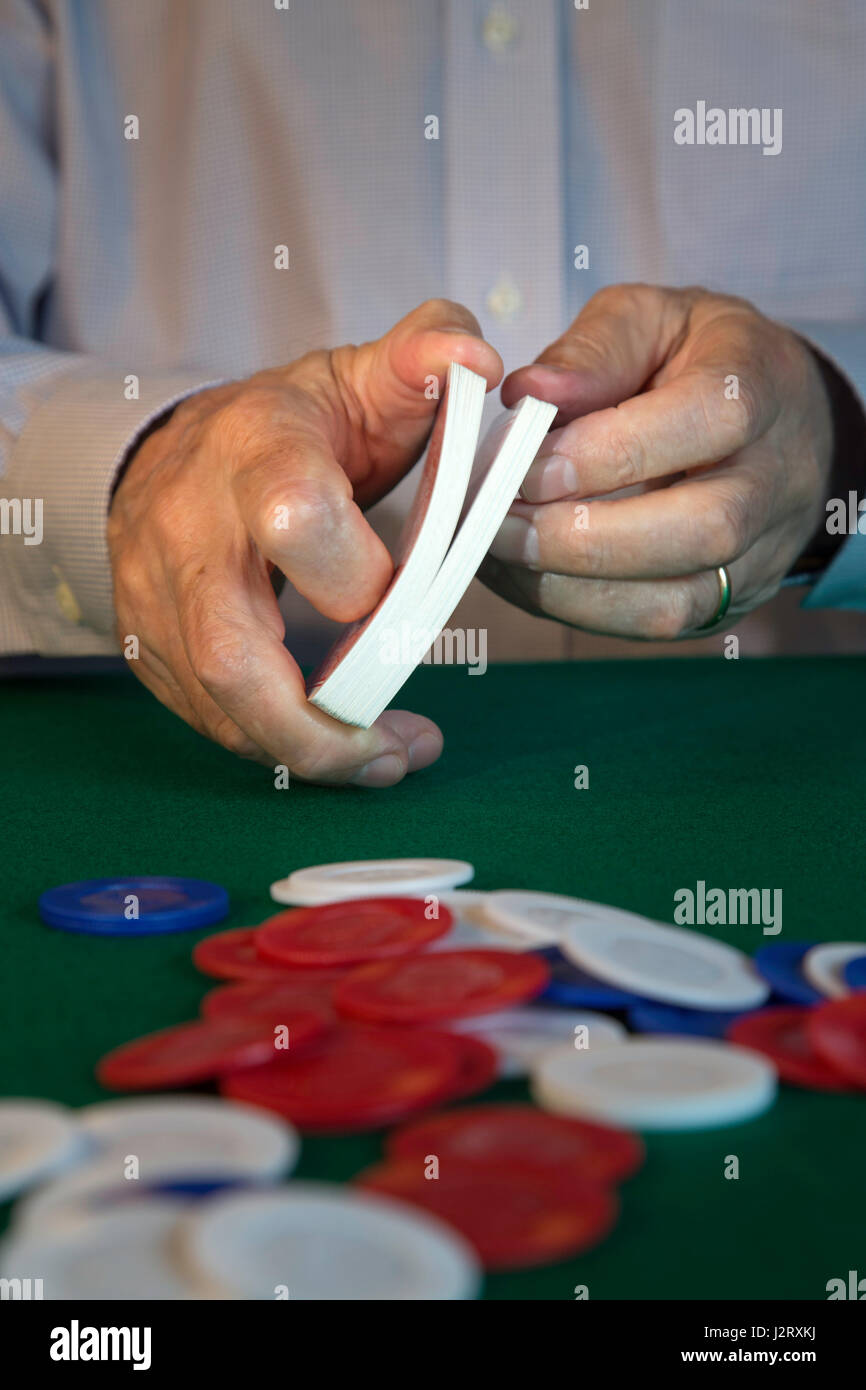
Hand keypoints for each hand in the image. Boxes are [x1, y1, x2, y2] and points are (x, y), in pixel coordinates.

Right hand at [108, 300, 501, 783]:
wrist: (176, 451)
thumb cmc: (289, 426)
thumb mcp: (355, 378)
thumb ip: (421, 360)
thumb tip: (479, 359)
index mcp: (253, 452)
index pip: (294, 516)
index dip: (359, 576)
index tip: (402, 595)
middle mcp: (189, 529)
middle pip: (232, 649)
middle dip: (319, 723)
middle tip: (396, 754)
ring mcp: (157, 596)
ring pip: (217, 702)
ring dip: (308, 753)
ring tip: (383, 762)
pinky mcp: (149, 645)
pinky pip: (209, 718)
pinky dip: (278, 746)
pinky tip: (335, 745)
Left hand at [484, 284, 833, 637]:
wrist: (775, 420)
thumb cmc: (695, 359)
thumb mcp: (650, 319)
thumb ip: (593, 350)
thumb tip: (529, 392)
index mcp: (758, 387)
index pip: (704, 422)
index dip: (607, 452)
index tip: (526, 464)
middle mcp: (772, 480)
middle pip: (701, 529)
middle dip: (585, 537)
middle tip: (499, 523)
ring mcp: (757, 552)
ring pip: (678, 598)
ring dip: (573, 586)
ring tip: (500, 552)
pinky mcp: (726, 600)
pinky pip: (655, 624)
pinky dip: (579, 609)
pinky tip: (525, 576)